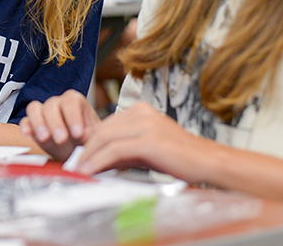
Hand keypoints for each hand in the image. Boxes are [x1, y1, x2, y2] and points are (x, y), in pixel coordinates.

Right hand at [19, 90, 99, 161]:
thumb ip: (91, 134)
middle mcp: (57, 103)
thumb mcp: (94, 136)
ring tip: (45, 138)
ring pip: (35, 108)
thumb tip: (86, 135)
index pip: (71, 102)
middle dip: (56, 123)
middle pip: (51, 105)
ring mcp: (42, 111)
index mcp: (74, 100)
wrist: (75, 150)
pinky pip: (25, 120)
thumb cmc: (85, 139)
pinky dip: (26, 126)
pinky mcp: (31, 123)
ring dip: (39, 123)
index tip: (78, 133)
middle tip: (61, 139)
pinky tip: (28, 134)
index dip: (73, 117)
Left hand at [76, 101, 215, 181]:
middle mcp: (141, 112)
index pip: (107, 124)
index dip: (91, 142)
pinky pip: (114, 150)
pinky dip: (99, 162)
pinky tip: (91, 172)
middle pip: (103, 129)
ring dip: (89, 156)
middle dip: (87, 149)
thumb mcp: (146, 149)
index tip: (81, 157)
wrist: (207, 162)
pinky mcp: (147, 140)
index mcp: (140, 110)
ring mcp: (145, 124)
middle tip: (75, 165)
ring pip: (105, 138)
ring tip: (79, 171)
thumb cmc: (179, 158)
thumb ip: (123, 150)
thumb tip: (98, 160)